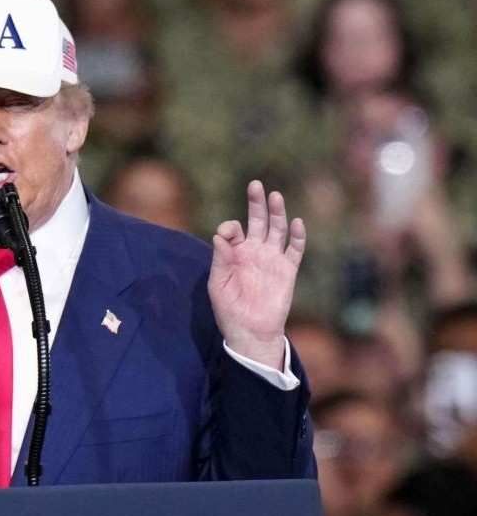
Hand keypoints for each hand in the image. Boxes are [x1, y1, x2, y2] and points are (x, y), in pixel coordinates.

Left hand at [209, 180, 305, 368]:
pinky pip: (294, 250)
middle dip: (256, 203)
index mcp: (234, 253)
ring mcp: (272, 259)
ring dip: (277, 213)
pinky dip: (297, 236)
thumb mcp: (218, 284)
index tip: (227, 234)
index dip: (230, 227)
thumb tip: (219, 235)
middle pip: (258, 221)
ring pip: (277, 230)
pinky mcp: (287, 269)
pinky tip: (296, 222)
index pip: (234, 230)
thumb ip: (220, 259)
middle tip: (255, 185)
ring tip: (274, 196)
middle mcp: (254, 251)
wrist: (250, 331)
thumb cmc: (229, 309)